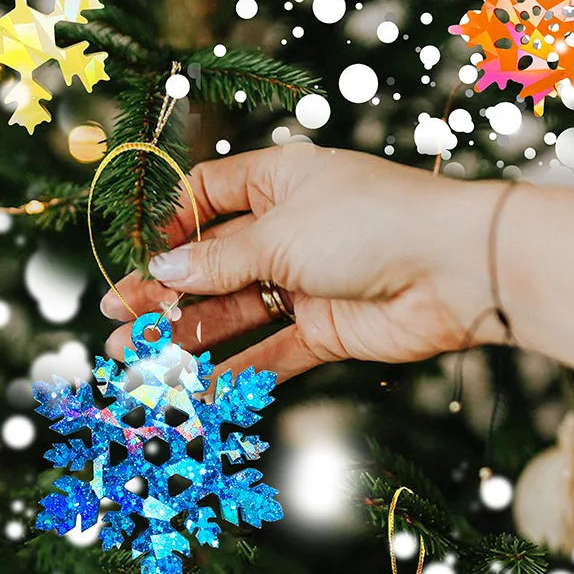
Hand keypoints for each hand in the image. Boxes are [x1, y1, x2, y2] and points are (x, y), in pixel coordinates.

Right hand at [100, 143, 503, 382]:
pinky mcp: (323, 329)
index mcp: (278, 183)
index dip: (168, 225)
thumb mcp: (280, 234)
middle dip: (165, 291)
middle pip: (212, 263)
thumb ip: (218, 262)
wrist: (456, 271)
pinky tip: (196, 390)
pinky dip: (236, 373)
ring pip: (235, 311)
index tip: (135, 256)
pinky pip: (270, 352)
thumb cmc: (370, 224)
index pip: (207, 196)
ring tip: (139, 359)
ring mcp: (305, 282)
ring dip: (189, 336)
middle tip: (117, 318)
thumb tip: (161, 272)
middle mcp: (288, 230)